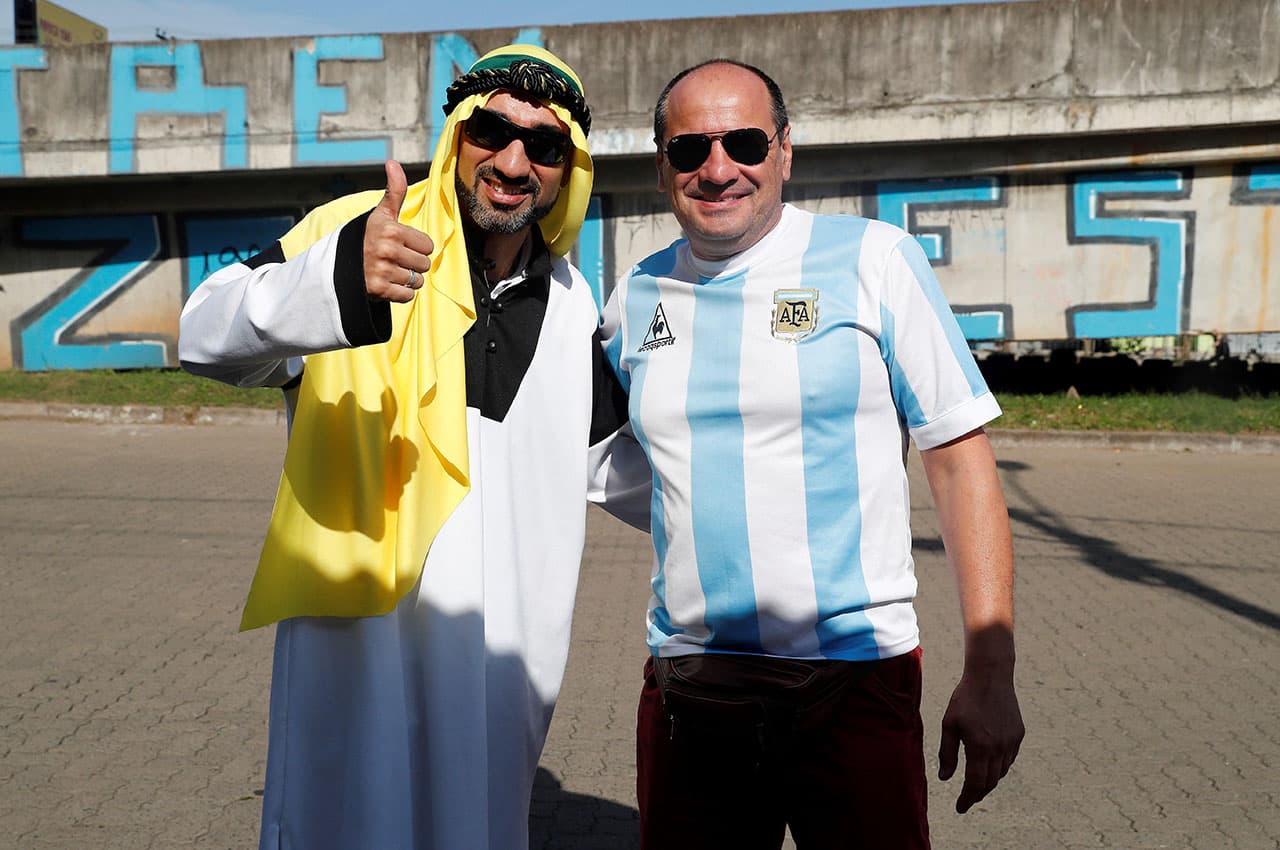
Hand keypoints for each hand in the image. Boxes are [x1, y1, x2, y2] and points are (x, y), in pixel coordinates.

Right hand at [363, 160, 433, 302]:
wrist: (339, 265)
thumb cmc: (367, 237)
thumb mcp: (380, 214)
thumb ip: (394, 191)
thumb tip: (392, 162)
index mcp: (390, 229)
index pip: (427, 245)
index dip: (416, 247)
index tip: (400, 245)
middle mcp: (386, 249)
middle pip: (424, 264)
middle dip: (413, 264)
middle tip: (394, 260)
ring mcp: (381, 270)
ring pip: (416, 281)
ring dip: (406, 279)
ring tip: (389, 272)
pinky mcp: (378, 290)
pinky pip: (407, 296)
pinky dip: (399, 293)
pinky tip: (386, 284)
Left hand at [938, 667, 1023, 812]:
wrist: (991, 676)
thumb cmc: (964, 698)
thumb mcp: (949, 724)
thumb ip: (947, 753)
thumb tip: (945, 779)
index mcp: (980, 746)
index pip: (975, 784)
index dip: (968, 798)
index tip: (960, 808)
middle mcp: (999, 748)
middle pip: (989, 782)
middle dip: (978, 794)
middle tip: (967, 799)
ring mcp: (1011, 741)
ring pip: (1001, 772)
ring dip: (989, 781)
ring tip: (977, 784)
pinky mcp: (1018, 734)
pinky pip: (1009, 758)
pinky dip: (999, 766)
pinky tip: (989, 764)